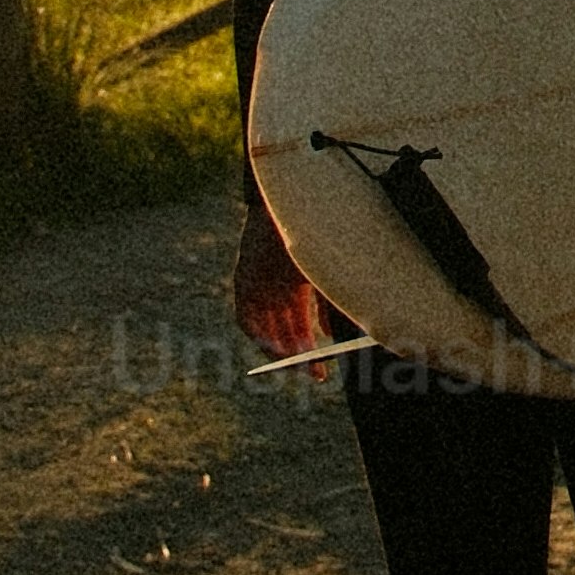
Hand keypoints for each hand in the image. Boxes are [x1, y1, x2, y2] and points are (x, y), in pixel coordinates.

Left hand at [235, 181, 328, 359]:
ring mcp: (258, 283)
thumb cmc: (316, 231)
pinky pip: (246, 317)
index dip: (310, 348)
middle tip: (315, 374)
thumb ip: (327, 302)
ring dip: (280, 348)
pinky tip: (274, 346)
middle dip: (299, 354)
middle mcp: (275, 286)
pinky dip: (258, 334)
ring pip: (266, 327)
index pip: (301, 325)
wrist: (293, 200)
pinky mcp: (243, 278)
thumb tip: (332, 334)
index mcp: (297, 284)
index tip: (322, 371)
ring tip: (297, 363)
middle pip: (284, 329)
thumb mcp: (324, 272)